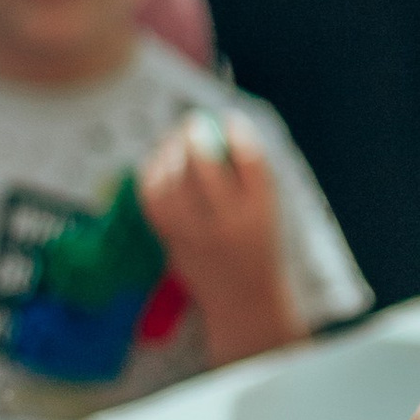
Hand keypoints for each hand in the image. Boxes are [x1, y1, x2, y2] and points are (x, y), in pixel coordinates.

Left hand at [138, 110, 295, 363]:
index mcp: (262, 212)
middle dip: (195, 135)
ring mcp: (196, 234)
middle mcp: (229, 223)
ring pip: (172, 179)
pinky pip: (152, 200)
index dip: (237, 132)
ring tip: (174, 141)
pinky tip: (157, 163)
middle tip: (192, 122)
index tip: (229, 118)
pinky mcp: (172, 242)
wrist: (243, 301)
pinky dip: (151, 175)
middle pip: (205, 165)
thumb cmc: (258, 247)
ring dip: (169, 151)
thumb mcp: (268, 212)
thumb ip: (248, 175)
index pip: (250, 161)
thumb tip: (219, 126)